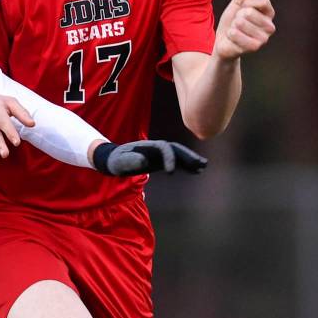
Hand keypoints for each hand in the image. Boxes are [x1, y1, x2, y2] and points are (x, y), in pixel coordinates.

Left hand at [93, 140, 207, 175]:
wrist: (113, 160)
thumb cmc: (115, 160)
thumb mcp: (119, 161)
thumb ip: (130, 160)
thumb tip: (143, 161)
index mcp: (148, 146)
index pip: (164, 148)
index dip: (169, 158)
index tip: (170, 172)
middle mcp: (156, 148)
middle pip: (176, 149)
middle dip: (188, 156)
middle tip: (200, 164)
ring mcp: (159, 154)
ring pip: (179, 155)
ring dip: (191, 160)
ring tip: (203, 167)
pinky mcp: (160, 162)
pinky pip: (176, 162)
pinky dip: (186, 167)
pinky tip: (196, 172)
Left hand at [214, 0, 275, 59]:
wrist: (223, 42)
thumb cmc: (232, 22)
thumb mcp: (236, 4)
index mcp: (269, 13)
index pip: (262, 0)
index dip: (246, 3)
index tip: (242, 9)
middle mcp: (270, 26)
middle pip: (249, 12)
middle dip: (237, 17)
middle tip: (237, 24)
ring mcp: (264, 38)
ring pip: (240, 23)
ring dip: (232, 26)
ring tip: (235, 31)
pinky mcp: (255, 47)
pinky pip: (236, 34)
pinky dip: (230, 35)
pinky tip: (232, 39)